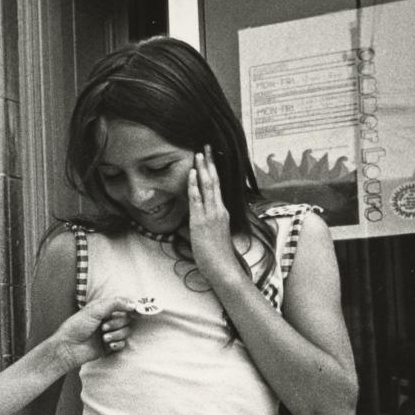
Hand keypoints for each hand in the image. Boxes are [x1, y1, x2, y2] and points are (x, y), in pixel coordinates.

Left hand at [49, 295, 135, 368]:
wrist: (68, 347)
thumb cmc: (77, 326)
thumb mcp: (95, 310)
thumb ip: (115, 303)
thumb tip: (133, 303)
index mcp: (104, 309)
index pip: (123, 305)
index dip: (131, 307)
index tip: (136, 311)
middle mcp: (108, 320)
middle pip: (127, 319)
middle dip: (117, 323)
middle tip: (104, 327)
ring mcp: (109, 333)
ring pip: (126, 331)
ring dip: (117, 334)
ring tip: (103, 337)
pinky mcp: (109, 346)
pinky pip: (123, 344)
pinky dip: (117, 344)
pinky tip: (108, 344)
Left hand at [188, 146, 240, 284]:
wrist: (222, 267)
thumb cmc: (217, 255)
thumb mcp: (211, 235)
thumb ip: (205, 224)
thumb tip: (195, 222)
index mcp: (221, 212)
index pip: (216, 187)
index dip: (212, 171)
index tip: (209, 158)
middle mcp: (219, 210)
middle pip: (214, 181)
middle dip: (209, 163)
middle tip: (206, 146)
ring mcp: (211, 214)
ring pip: (208, 187)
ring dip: (202, 169)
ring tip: (199, 153)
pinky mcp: (202, 221)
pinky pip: (197, 199)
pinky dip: (194, 185)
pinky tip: (192, 173)